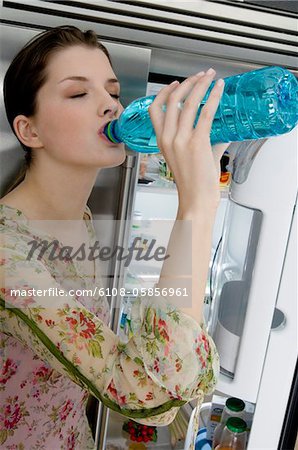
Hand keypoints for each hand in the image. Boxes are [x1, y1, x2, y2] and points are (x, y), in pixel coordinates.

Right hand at [149, 69, 229, 213]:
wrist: (196, 200)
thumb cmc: (193, 185)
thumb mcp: (191, 159)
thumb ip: (207, 142)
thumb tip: (223, 132)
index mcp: (162, 141)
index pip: (155, 109)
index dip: (164, 92)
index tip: (176, 83)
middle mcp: (168, 138)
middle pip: (172, 100)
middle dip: (187, 82)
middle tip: (199, 75)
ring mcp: (181, 139)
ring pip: (188, 102)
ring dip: (200, 85)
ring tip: (210, 77)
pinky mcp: (197, 141)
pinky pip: (205, 112)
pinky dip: (213, 96)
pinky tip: (219, 89)